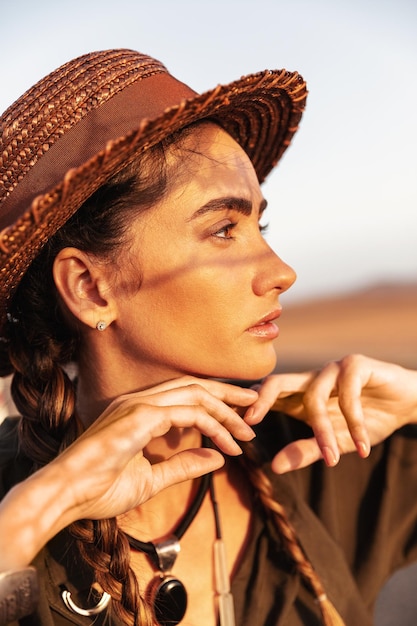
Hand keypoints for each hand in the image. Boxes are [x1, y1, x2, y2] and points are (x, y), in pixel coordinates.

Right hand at [0, 377, 256, 569]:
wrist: (66, 496)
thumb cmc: (99, 489)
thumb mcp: (151, 479)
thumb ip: (183, 466)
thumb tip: (216, 460)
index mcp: (139, 411)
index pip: (186, 395)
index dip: (216, 402)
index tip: (239, 418)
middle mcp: (139, 401)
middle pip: (194, 385)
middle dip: (228, 393)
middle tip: (256, 405)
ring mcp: (138, 405)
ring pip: (194, 394)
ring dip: (225, 410)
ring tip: (247, 430)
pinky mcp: (139, 416)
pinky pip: (186, 412)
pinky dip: (211, 424)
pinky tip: (227, 442)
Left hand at [244, 354, 416, 472]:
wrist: (407, 403)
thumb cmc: (367, 420)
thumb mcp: (336, 443)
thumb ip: (306, 451)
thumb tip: (274, 467)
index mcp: (300, 396)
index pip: (266, 396)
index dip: (248, 408)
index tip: (232, 428)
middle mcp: (311, 379)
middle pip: (277, 382)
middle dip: (260, 400)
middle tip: (249, 422)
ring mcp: (332, 369)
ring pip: (315, 396)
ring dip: (324, 431)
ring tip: (334, 459)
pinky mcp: (356, 365)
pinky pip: (348, 393)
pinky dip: (354, 422)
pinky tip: (364, 445)